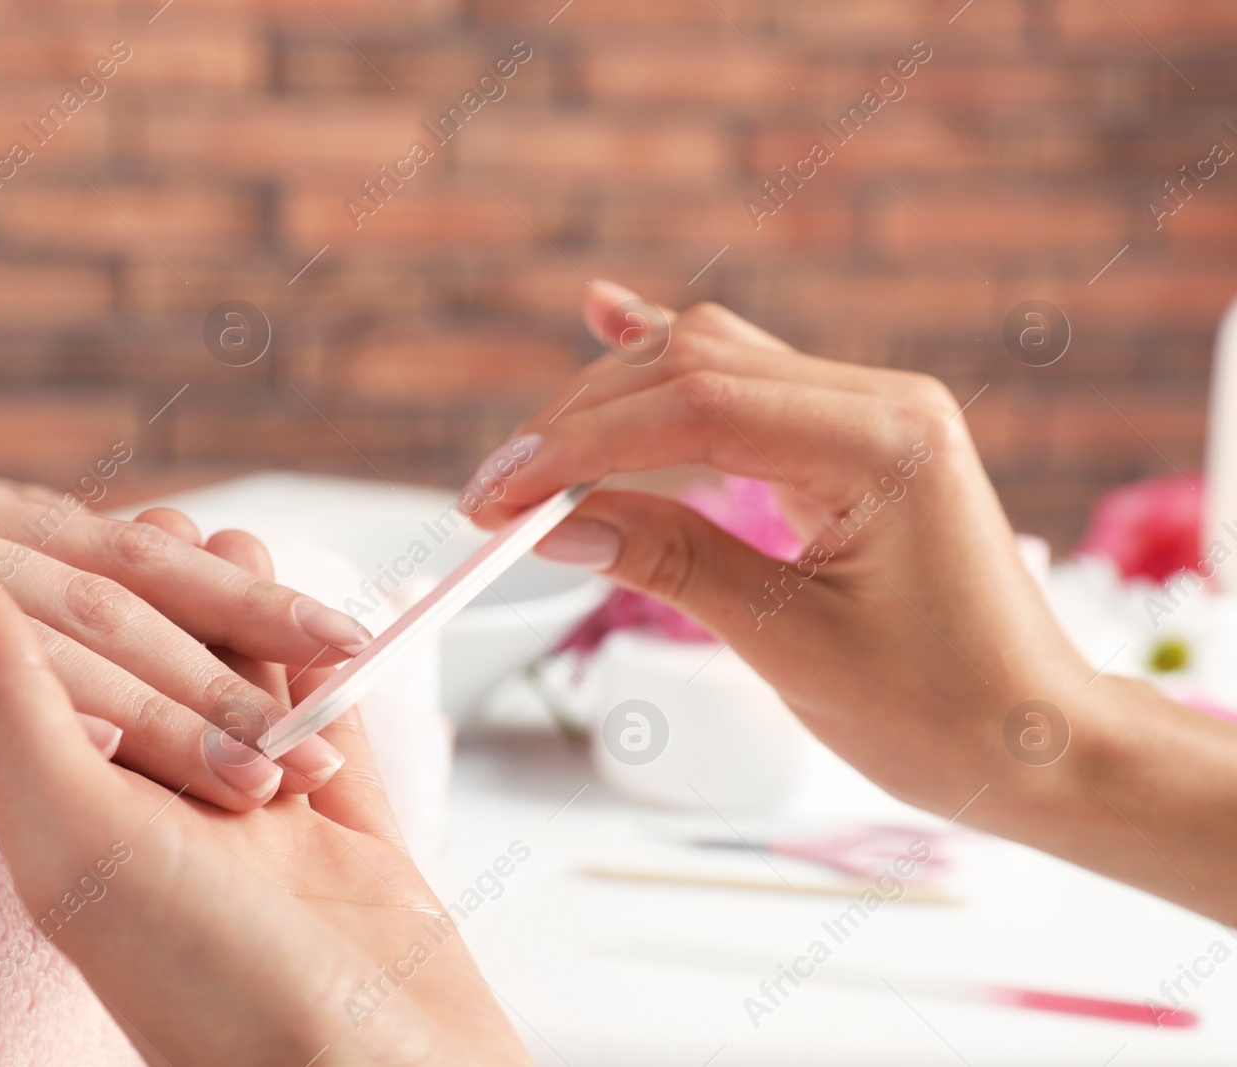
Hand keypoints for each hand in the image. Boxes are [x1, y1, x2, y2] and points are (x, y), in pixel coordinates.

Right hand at [0, 479, 372, 809]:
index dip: (243, 596)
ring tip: (249, 767)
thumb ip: (13, 567)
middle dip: (226, 664)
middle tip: (331, 717)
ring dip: (148, 713)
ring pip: (21, 652)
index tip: (345, 641)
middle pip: (101, 601)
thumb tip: (140, 567)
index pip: (131, 552)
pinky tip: (83, 764)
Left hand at [0, 540, 530, 1066]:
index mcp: (82, 815)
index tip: (46, 516)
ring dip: (250, 613)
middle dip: (168, 591)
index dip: (54, 585)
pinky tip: (332, 626)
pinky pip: (337, 725)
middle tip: (177, 532)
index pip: (54, 667)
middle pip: (154, 666)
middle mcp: (166, 813)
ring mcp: (263, 822)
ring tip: (246, 555)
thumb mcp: (82, 842)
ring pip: (247, 682)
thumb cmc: (220, 996)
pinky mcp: (351, 834)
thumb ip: (0, 704)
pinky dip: (334, 669)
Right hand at [470, 280, 1236, 921]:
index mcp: (883, 441)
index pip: (696, 406)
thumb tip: (556, 527)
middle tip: (494, 495)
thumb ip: (671, 562)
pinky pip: (745, 383)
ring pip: (709, 365)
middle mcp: (881, 401)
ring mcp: (871, 411)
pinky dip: (667, 371)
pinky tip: (608, 321)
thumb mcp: (790, 643)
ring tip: (527, 463)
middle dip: (579, 426)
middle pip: (693, 368)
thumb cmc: (942, 711)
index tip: (497, 497)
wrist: (1039, 741)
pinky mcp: (852, 438)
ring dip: (609, 407)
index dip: (577, 444)